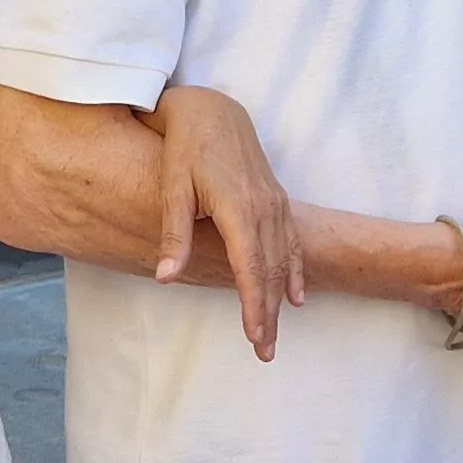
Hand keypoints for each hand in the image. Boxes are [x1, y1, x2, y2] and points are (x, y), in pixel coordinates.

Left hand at [150, 85, 303, 360]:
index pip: (250, 268)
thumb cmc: (186, 148)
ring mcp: (275, 204)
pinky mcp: (277, 200)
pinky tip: (297, 297)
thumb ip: (174, 235)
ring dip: (279, 300)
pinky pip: (292, 242)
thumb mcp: (172, 189)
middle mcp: (264, 209)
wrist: (212, 110)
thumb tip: (166, 278)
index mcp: (239, 208)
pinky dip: (295, 271)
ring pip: (283, 261)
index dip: (253, 305)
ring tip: (273, 335)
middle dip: (267, 314)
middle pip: (270, 272)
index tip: (254, 336)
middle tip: (264, 352)